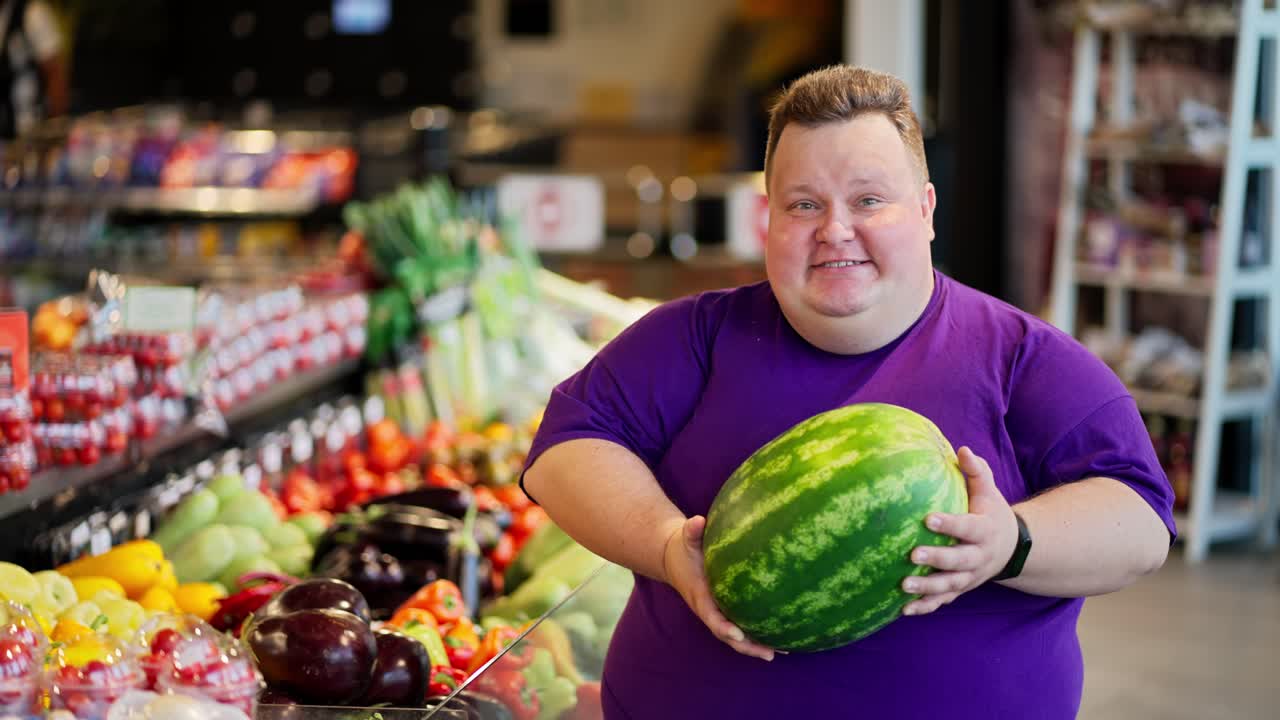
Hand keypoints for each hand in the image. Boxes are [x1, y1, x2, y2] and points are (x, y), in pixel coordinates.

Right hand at [663, 515, 774, 660]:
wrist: (674, 557)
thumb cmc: (683, 548)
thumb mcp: (685, 538)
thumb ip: (691, 531)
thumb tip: (699, 520)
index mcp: (700, 597)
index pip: (711, 617)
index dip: (723, 627)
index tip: (737, 633)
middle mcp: (710, 610)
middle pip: (727, 635)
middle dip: (747, 646)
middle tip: (769, 653)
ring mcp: (718, 612)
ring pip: (737, 635)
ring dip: (756, 645)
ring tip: (782, 651)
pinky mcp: (726, 610)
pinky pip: (742, 625)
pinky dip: (758, 633)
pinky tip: (781, 636)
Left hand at [901, 447, 1018, 615]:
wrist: (1012, 547)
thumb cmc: (990, 512)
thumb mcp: (989, 491)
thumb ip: (976, 471)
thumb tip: (961, 450)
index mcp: (984, 530)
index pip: (967, 527)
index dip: (949, 524)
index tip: (928, 519)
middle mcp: (979, 556)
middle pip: (959, 560)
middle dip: (937, 560)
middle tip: (913, 555)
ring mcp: (970, 576)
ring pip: (950, 585)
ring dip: (927, 587)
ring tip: (902, 585)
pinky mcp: (960, 589)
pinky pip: (943, 601)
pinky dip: (925, 607)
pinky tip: (904, 610)